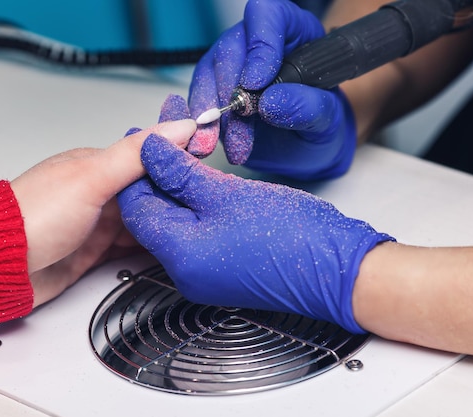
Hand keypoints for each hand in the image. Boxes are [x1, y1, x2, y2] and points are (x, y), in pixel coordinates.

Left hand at [11, 95, 195, 306]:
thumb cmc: (33, 218)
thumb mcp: (92, 177)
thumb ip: (137, 154)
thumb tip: (180, 126)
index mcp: (97, 165)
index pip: (149, 160)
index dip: (179, 164)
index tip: (208, 170)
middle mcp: (98, 193)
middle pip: (148, 193)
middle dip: (175, 199)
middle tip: (208, 208)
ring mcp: (95, 224)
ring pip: (142, 222)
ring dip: (164, 225)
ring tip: (196, 230)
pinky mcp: (93, 253)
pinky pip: (130, 248)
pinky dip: (150, 249)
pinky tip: (168, 250)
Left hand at [118, 135, 393, 332]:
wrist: (337, 268)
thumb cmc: (293, 236)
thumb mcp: (227, 193)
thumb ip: (181, 172)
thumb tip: (152, 151)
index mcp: (180, 255)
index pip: (136, 207)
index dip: (135, 167)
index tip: (140, 136)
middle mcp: (185, 271)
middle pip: (153, 214)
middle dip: (157, 173)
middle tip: (167, 138)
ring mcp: (204, 272)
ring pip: (175, 221)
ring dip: (177, 185)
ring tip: (187, 151)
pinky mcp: (222, 266)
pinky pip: (196, 231)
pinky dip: (195, 203)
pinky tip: (203, 179)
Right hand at [188, 0, 355, 179]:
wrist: (302, 151)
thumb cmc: (318, 126)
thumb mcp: (326, 120)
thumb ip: (307, 108)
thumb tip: (271, 101)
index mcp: (293, 33)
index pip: (270, 15)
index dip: (260, 45)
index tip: (255, 84)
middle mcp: (257, 42)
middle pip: (231, 47)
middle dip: (232, 92)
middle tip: (243, 130)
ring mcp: (231, 65)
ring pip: (209, 72)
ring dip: (217, 114)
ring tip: (237, 146)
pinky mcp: (212, 88)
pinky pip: (198, 98)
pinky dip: (205, 124)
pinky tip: (216, 142)